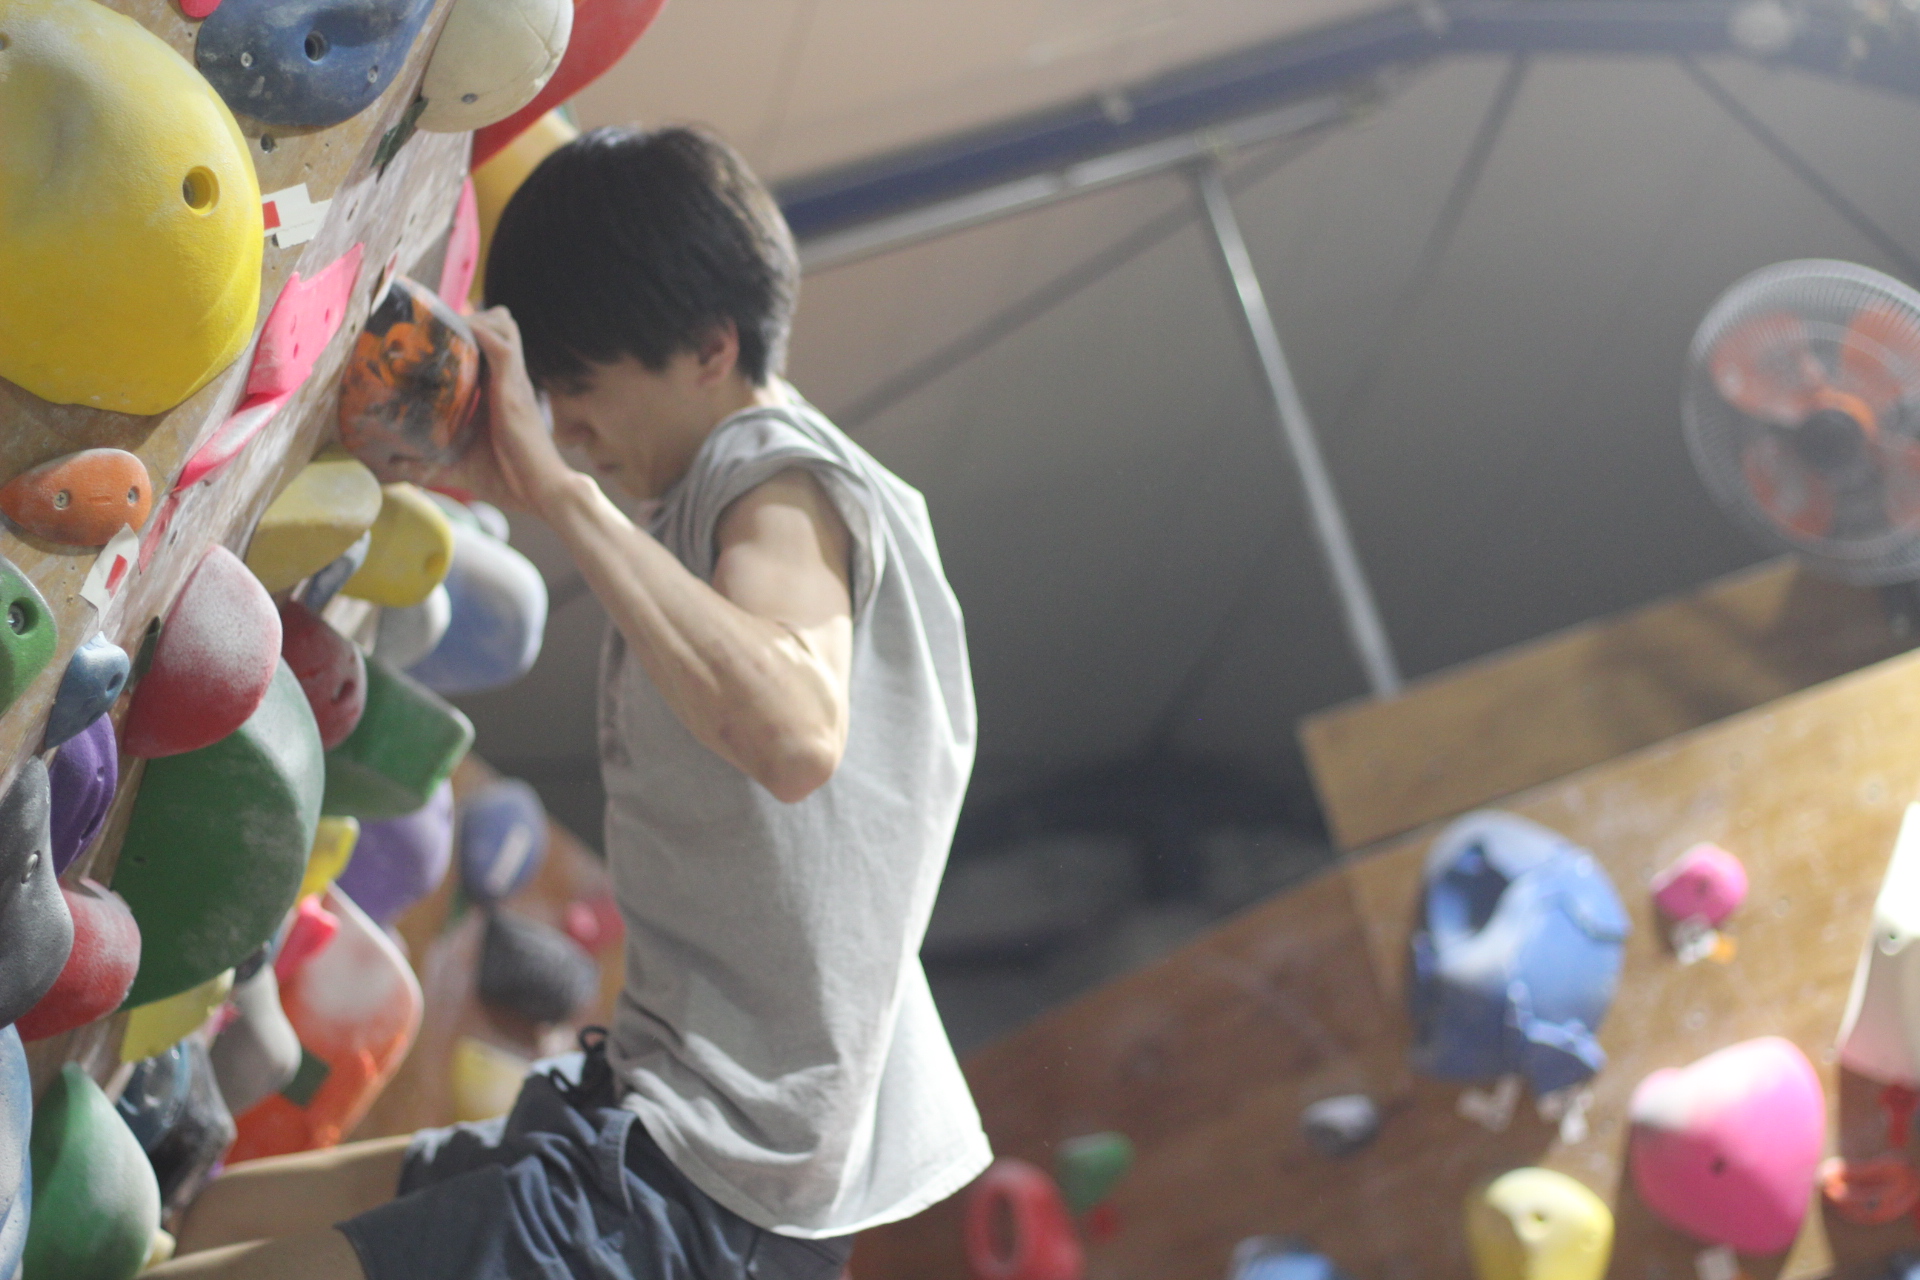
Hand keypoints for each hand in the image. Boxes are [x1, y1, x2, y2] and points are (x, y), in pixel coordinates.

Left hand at [434, 307, 579, 512]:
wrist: (542, 494)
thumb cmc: (508, 480)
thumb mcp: (458, 467)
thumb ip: (427, 465)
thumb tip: (390, 467)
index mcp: (498, 391)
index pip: (486, 344)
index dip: (463, 330)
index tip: (430, 332)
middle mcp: (507, 379)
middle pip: (498, 324)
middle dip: (469, 317)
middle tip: (434, 330)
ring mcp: (513, 381)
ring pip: (502, 326)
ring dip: (475, 319)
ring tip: (445, 329)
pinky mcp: (515, 389)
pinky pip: (502, 346)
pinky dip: (481, 333)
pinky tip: (460, 333)